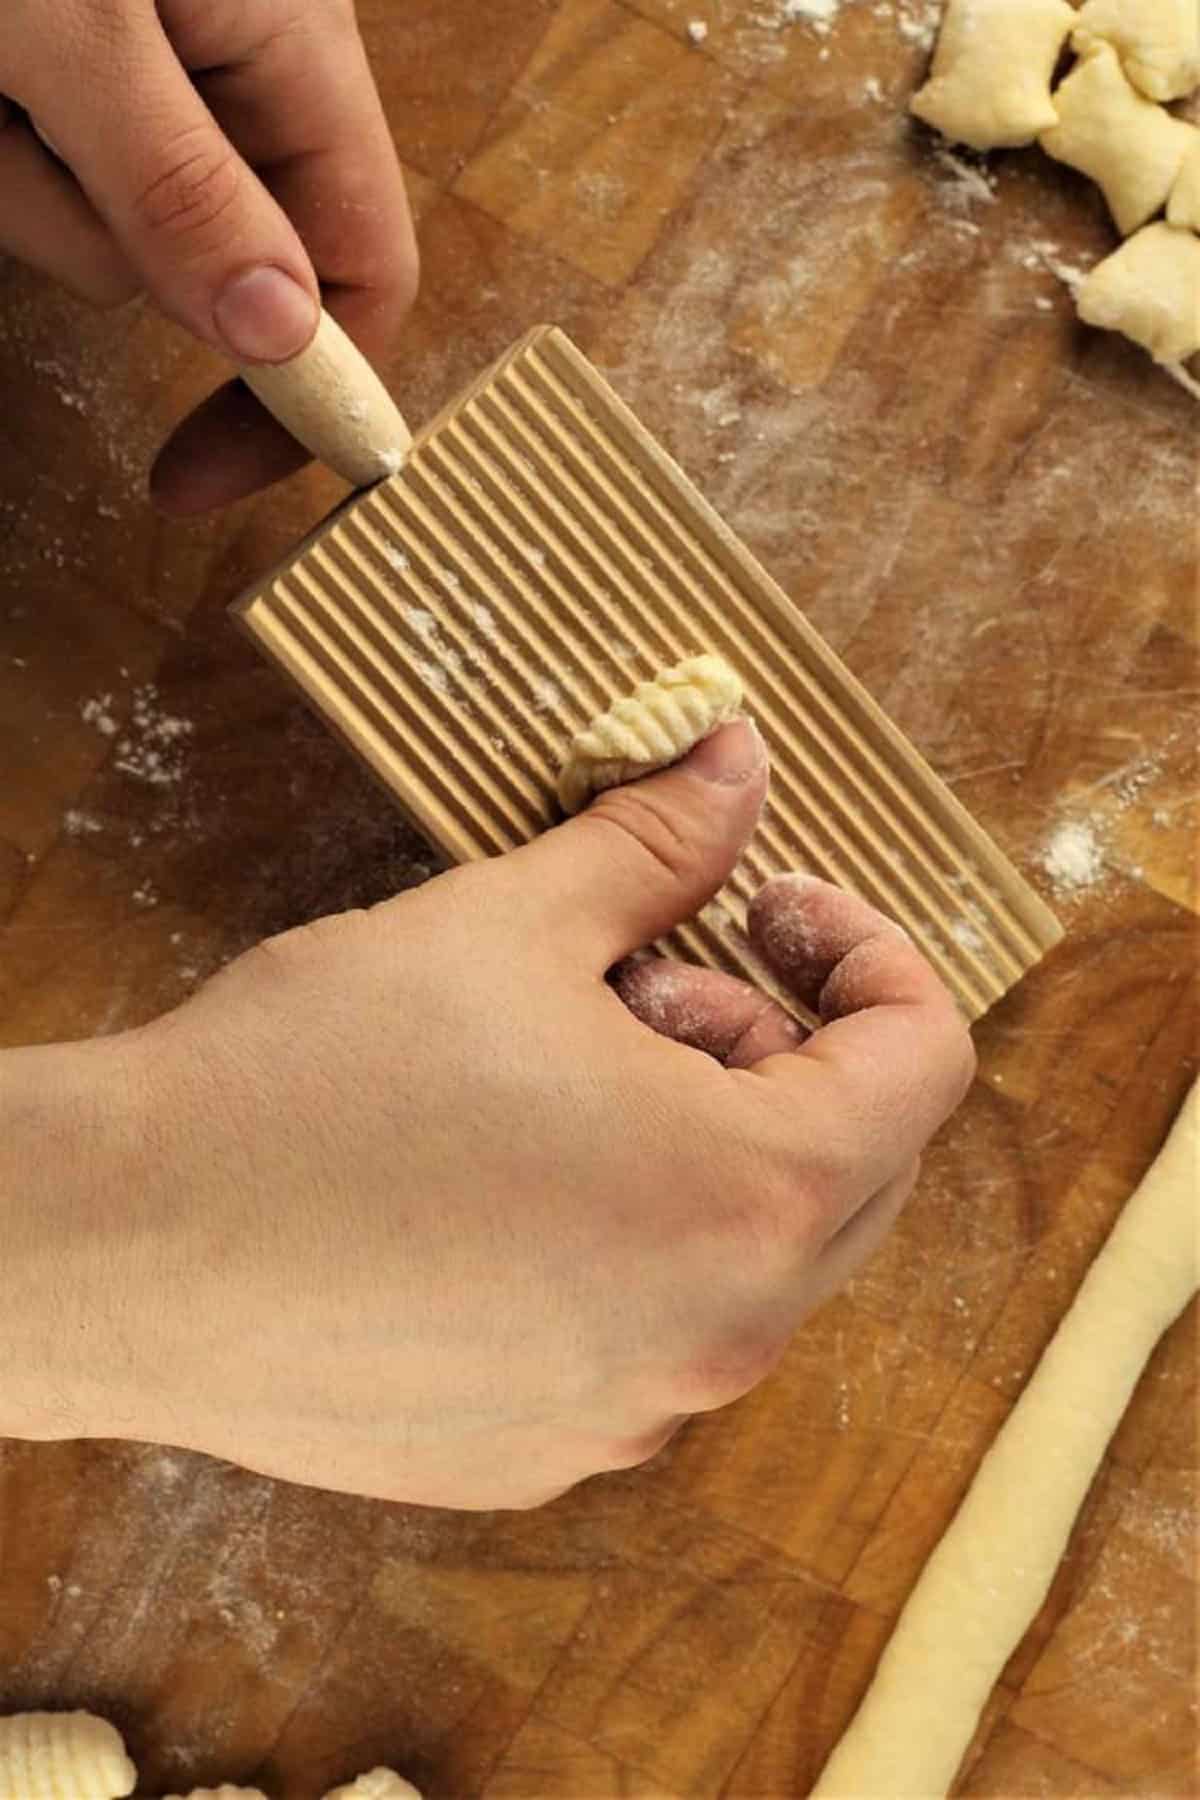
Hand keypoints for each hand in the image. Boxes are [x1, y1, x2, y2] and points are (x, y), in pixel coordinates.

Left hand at [0, 0, 416, 511]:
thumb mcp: (73, 31)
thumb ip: (180, 186)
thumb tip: (280, 337)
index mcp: (290, 50)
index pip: (363, 271)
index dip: (300, 392)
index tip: (194, 481)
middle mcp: (233, 74)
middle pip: (213, 268)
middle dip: (94, 236)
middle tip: (15, 122)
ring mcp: (140, 80)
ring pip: (102, 234)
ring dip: (11, 183)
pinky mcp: (61, 82)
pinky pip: (34, 182)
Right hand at [0, 723, 972, 1507]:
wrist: (122, 1247)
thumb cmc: (312, 1081)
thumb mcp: (510, 925)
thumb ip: (658, 843)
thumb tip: (737, 763)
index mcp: (746, 1197)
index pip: (922, 1067)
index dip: (868, 954)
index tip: (771, 906)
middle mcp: (716, 1337)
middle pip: (849, 1167)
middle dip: (769, 1048)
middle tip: (638, 980)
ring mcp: (628, 1414)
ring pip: (743, 1253)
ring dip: (688, 1141)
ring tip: (544, 1074)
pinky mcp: (538, 1456)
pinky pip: (646, 1331)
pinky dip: (619, 1241)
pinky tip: (492, 1182)